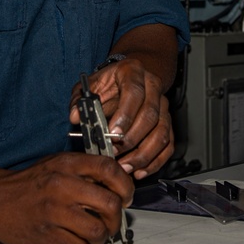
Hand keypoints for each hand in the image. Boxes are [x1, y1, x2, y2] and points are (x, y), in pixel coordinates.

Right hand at [0, 152, 132, 243]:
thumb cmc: (28, 183)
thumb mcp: (56, 164)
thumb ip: (85, 170)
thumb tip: (118, 182)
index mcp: (67, 164)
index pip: (109, 170)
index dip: (126, 186)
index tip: (126, 197)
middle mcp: (61, 185)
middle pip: (110, 204)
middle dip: (117, 218)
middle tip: (112, 221)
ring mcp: (53, 212)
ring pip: (98, 231)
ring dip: (101, 236)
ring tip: (93, 233)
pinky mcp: (45, 235)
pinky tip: (73, 239)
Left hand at [70, 59, 173, 179]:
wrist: (130, 76)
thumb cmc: (109, 83)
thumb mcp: (91, 85)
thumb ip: (80, 100)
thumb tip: (75, 117)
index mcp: (133, 72)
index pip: (134, 93)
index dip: (125, 115)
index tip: (113, 134)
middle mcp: (153, 87)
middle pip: (151, 116)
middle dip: (132, 139)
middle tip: (114, 154)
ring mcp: (164, 106)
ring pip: (162, 133)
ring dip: (144, 155)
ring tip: (125, 168)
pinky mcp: (168, 122)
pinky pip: (168, 145)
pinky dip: (156, 161)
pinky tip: (140, 171)